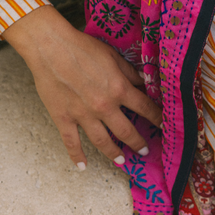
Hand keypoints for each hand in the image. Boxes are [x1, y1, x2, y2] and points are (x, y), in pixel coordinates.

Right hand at [4, 5, 161, 168]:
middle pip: (126, 131)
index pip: (145, 108)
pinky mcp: (64, 119)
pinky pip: (72, 143)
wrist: (51, 48)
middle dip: (138, 143)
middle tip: (145, 151)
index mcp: (119, 89)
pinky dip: (77, 157)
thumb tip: (143, 82)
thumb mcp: (112, 56)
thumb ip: (129, 72)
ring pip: (103, 142)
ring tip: (122, 161)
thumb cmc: (82, 47)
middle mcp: (104, 106)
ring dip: (114, 153)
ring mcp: (83, 115)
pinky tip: (82, 167)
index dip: (156, 118)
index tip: (164, 126)